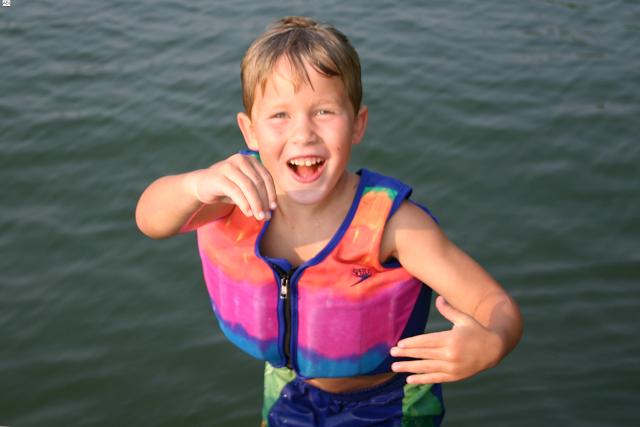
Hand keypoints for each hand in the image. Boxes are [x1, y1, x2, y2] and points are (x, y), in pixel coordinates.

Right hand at [189, 153, 276, 219]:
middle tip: (266, 216)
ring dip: (256, 204)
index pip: (266, 177)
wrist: (202, 185)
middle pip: (258, 182)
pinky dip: (244, 204)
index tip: (273, 208)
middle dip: (264, 201)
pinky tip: (248, 213)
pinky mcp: (219, 177)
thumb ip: (258, 194)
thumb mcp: (245, 188)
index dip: (271, 193)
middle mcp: (240, 159)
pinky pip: (236, 192)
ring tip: (259, 217)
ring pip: (249, 187)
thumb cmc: (227, 188)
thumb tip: (271, 210)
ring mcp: (229, 167)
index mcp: (250, 160)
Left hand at [389, 296, 503, 383]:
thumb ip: (449, 310)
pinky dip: (422, 380)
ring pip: (426, 368)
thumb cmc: (477, 331)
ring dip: (409, 368)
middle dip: (406, 354)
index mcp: (451, 339)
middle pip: (423, 354)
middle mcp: (450, 354)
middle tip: (391, 354)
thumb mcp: (464, 318)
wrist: (495, 349)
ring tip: (395, 367)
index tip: (399, 344)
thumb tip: (438, 299)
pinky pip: (435, 378)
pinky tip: (409, 380)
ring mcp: (452, 367)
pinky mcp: (455, 376)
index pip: (426, 342)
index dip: (412, 344)